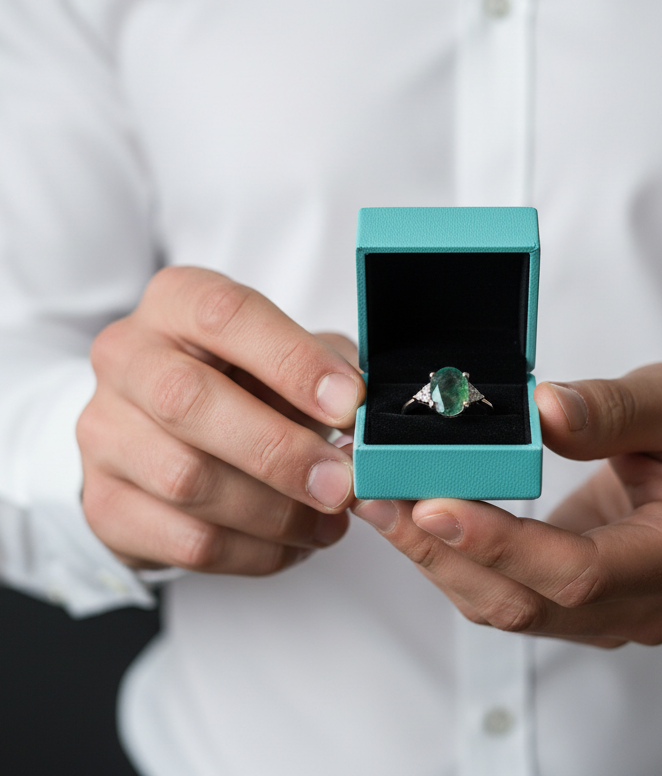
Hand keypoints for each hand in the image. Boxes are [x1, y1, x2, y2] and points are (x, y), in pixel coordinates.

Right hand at [78, 266, 364, 573]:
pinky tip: (293, 544)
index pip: (227, 316)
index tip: (349, 403)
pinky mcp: (104, 503)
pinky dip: (255, 552)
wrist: (167, 426)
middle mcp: (127, 357)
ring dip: (275, 513)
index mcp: (177, 301)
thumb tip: (367, 419)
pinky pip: (184, 541)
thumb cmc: (245, 380)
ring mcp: (102, 433)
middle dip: (279, 450)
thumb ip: (328, 372)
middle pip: (189, 401)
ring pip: (186, 481)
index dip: (293, 361)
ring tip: (330, 521)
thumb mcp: (288, 355)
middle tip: (341, 483)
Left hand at [352, 363, 661, 646]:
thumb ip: (617, 408)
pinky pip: (506, 593)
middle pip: (522, 601)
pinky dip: (456, 558)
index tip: (433, 502)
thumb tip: (543, 410)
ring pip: (504, 606)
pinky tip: (418, 517)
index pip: (576, 571)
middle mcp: (637, 602)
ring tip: (381, 503)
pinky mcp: (578, 601)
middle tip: (379, 496)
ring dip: (436, 557)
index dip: (501, 543)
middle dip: (441, 550)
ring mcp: (606, 611)